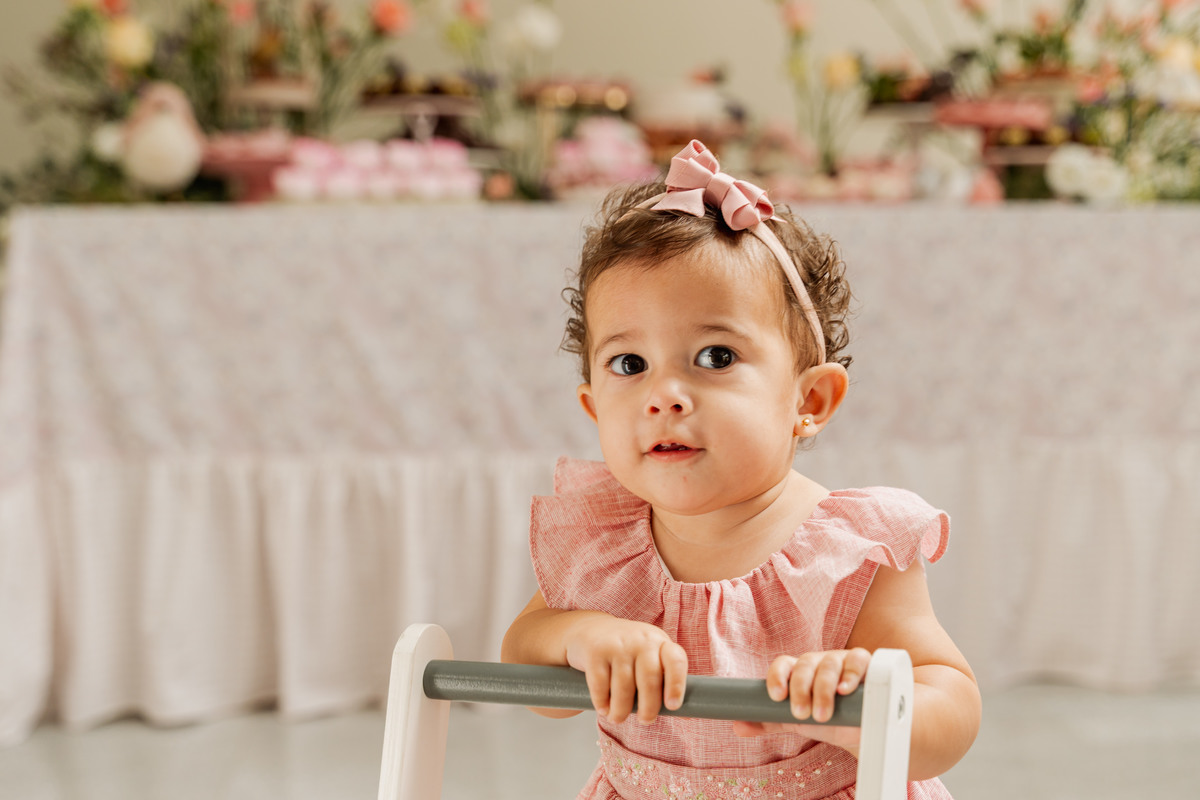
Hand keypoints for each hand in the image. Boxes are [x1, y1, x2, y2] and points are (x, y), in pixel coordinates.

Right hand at [563, 614, 687, 724]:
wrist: (589, 629)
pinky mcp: (596, 650)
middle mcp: (642, 639)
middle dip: (648, 706)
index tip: (673, 706)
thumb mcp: (649, 659)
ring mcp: (618, 643)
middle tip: (645, 721)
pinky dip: (602, 701)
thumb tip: (688, 716)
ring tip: (618, 718)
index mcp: (660, 643)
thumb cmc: (627, 653)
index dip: (677, 684)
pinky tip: (603, 708)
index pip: (676, 660)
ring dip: (621, 709)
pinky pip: (600, 683)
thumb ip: (665, 683)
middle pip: (650, 678)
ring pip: (623, 685)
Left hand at [730, 649, 870, 749]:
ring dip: (823, 690)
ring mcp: (842, 661)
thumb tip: (737, 726)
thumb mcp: (796, 722)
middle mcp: (819, 663)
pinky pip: (858, 660)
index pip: (783, 664)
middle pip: (805, 665)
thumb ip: (769, 721)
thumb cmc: (827, 719)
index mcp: (799, 671)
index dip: (777, 676)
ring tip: (822, 714)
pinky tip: (845, 690)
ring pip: (829, 665)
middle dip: (801, 689)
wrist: (860, 730)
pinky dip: (851, 674)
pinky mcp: (865, 664)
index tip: (776, 696)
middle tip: (801, 714)